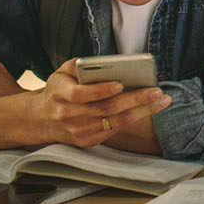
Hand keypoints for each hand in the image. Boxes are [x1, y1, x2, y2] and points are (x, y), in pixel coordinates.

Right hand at [28, 59, 171, 147]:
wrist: (41, 118)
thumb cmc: (59, 89)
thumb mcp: (61, 72)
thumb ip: (80, 65)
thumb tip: (107, 63)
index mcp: (59, 94)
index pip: (81, 94)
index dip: (101, 90)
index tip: (121, 84)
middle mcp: (68, 115)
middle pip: (106, 108)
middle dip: (135, 99)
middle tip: (157, 91)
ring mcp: (78, 131)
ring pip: (115, 122)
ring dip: (142, 111)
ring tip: (161, 100)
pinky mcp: (87, 141)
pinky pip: (114, 130)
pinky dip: (133, 119)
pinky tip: (148, 109)